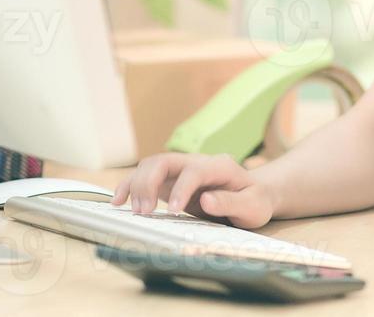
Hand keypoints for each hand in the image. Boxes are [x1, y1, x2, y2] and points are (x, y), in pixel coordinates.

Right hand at [112, 151, 275, 229]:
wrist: (254, 195)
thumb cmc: (255, 201)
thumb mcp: (253, 206)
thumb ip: (231, 202)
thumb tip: (206, 200)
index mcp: (219, 165)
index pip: (194, 171)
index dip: (181, 189)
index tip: (173, 211)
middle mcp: (197, 162)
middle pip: (165, 161)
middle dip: (149, 183)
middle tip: (143, 213)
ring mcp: (182, 169)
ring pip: (151, 165)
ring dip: (136, 184)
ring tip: (129, 209)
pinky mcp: (171, 180)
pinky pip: (146, 176)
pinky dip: (130, 186)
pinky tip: (118, 200)